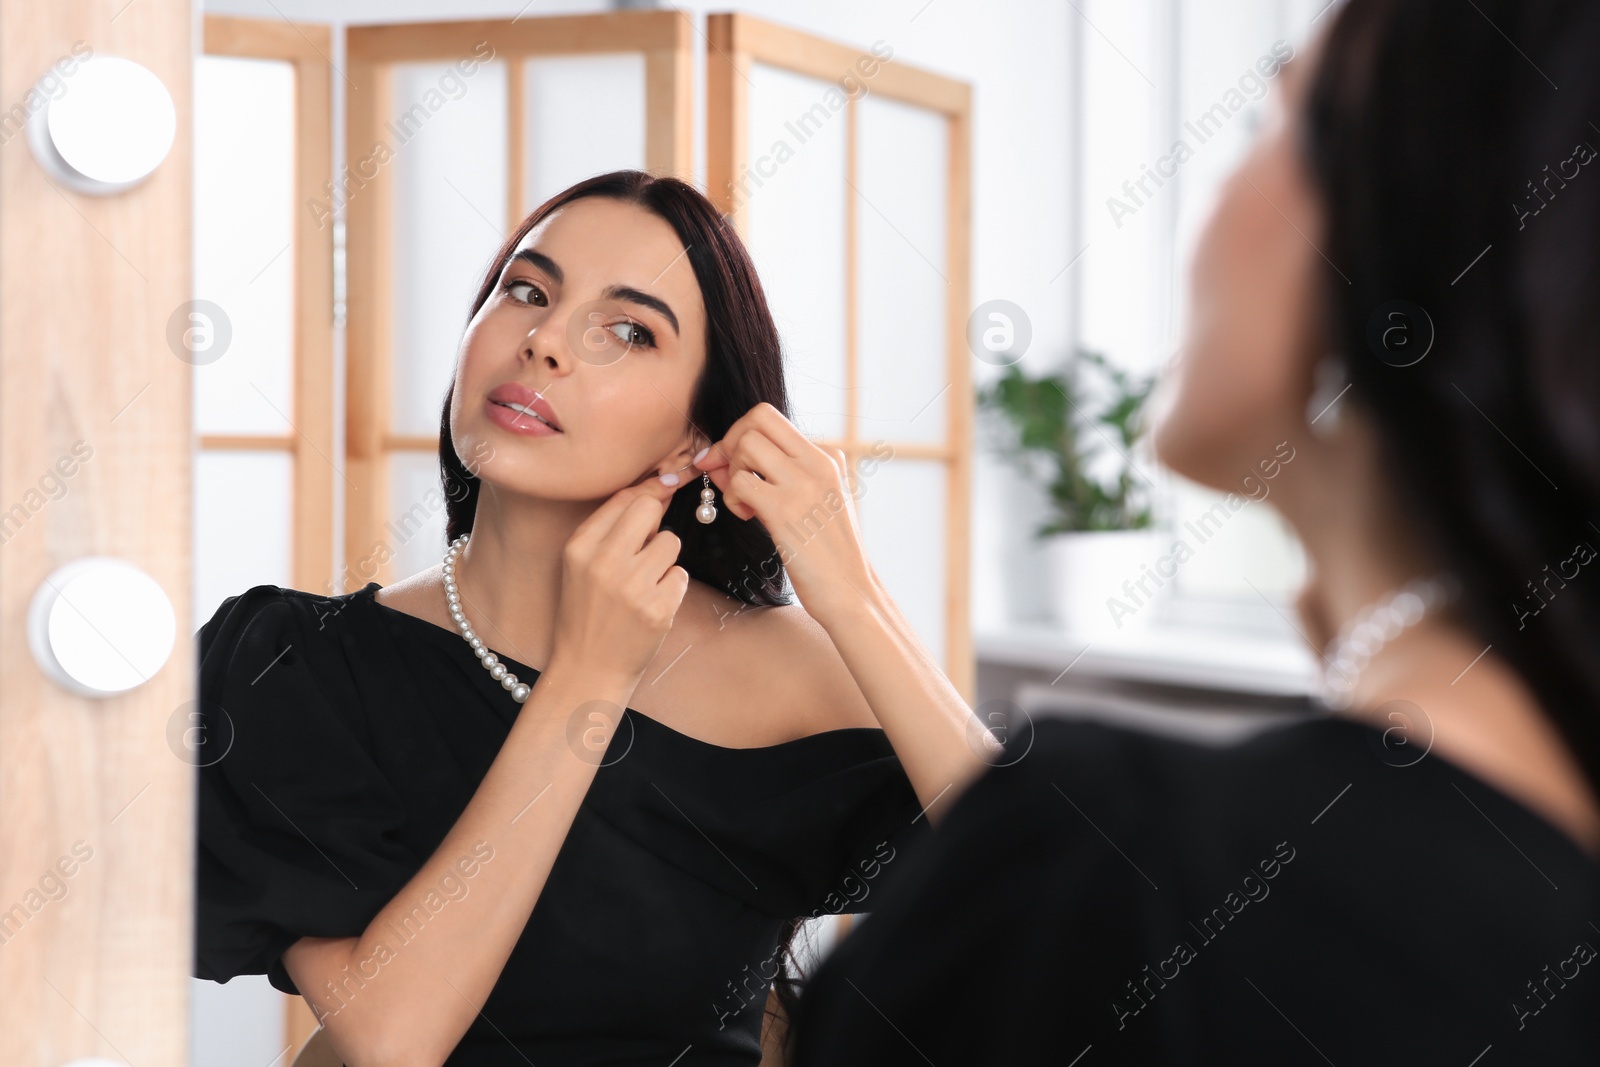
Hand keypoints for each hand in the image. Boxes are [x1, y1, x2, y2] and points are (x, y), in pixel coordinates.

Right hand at [551, 476, 688, 686]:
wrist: (588, 669)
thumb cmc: (587, 611)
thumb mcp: (581, 565)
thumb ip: (611, 527)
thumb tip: (658, 488)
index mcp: (579, 547)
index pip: (624, 498)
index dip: (648, 494)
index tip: (662, 492)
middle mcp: (603, 562)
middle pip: (650, 509)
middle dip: (655, 524)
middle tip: (646, 548)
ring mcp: (632, 587)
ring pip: (671, 542)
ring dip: (664, 559)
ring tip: (644, 583)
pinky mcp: (658, 609)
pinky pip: (681, 575)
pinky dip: (671, 588)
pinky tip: (652, 604)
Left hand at [693, 402, 874, 622]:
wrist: (852, 592)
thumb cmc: (832, 554)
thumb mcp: (826, 502)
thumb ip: (796, 474)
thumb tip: (740, 456)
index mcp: (827, 458)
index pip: (771, 417)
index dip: (740, 434)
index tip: (731, 462)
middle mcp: (817, 463)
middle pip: (757, 417)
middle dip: (731, 442)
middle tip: (731, 476)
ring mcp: (802, 484)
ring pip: (746, 445)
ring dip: (732, 472)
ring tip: (745, 503)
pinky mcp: (785, 511)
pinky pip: (740, 482)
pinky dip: (733, 498)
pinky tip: (748, 517)